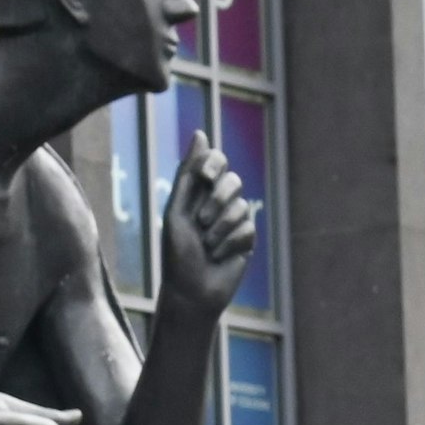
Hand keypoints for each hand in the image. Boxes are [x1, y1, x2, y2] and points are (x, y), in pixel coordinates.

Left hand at [159, 131, 255, 319]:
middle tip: (201, 221)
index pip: (214, 160)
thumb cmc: (176, 252)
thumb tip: (200, 133)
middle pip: (232, 180)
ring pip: (241, 206)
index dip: (213, 164)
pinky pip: (248, 228)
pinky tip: (218, 257)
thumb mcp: (176, 211)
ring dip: (220, 228)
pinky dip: (229, 243)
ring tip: (206, 245)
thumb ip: (188, 174)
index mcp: (196, 192)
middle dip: (217, 200)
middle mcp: (216, 202)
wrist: (190, 290)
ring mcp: (233, 220)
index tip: (204, 177)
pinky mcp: (246, 238)